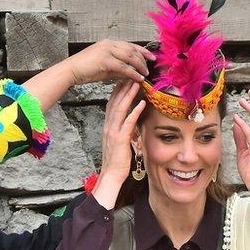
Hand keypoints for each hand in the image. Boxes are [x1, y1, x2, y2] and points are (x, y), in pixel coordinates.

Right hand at [65, 40, 155, 84]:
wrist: (70, 70)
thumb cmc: (85, 69)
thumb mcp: (104, 66)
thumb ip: (117, 68)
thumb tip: (130, 72)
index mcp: (108, 43)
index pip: (129, 45)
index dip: (142, 50)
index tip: (151, 56)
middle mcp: (109, 44)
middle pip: (132, 49)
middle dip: (143, 58)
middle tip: (149, 68)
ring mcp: (107, 51)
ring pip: (130, 57)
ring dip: (139, 66)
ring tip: (145, 74)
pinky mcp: (105, 60)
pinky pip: (124, 67)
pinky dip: (133, 73)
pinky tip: (138, 78)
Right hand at [92, 81, 144, 208]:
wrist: (111, 175)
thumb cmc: (117, 161)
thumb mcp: (119, 142)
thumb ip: (123, 131)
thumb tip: (131, 124)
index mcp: (108, 126)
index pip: (111, 104)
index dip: (118, 91)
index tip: (124, 79)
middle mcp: (109, 126)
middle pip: (114, 102)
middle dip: (122, 87)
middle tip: (130, 74)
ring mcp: (113, 132)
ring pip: (120, 109)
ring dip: (128, 95)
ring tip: (136, 83)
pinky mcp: (120, 139)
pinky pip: (128, 122)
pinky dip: (134, 112)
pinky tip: (141, 103)